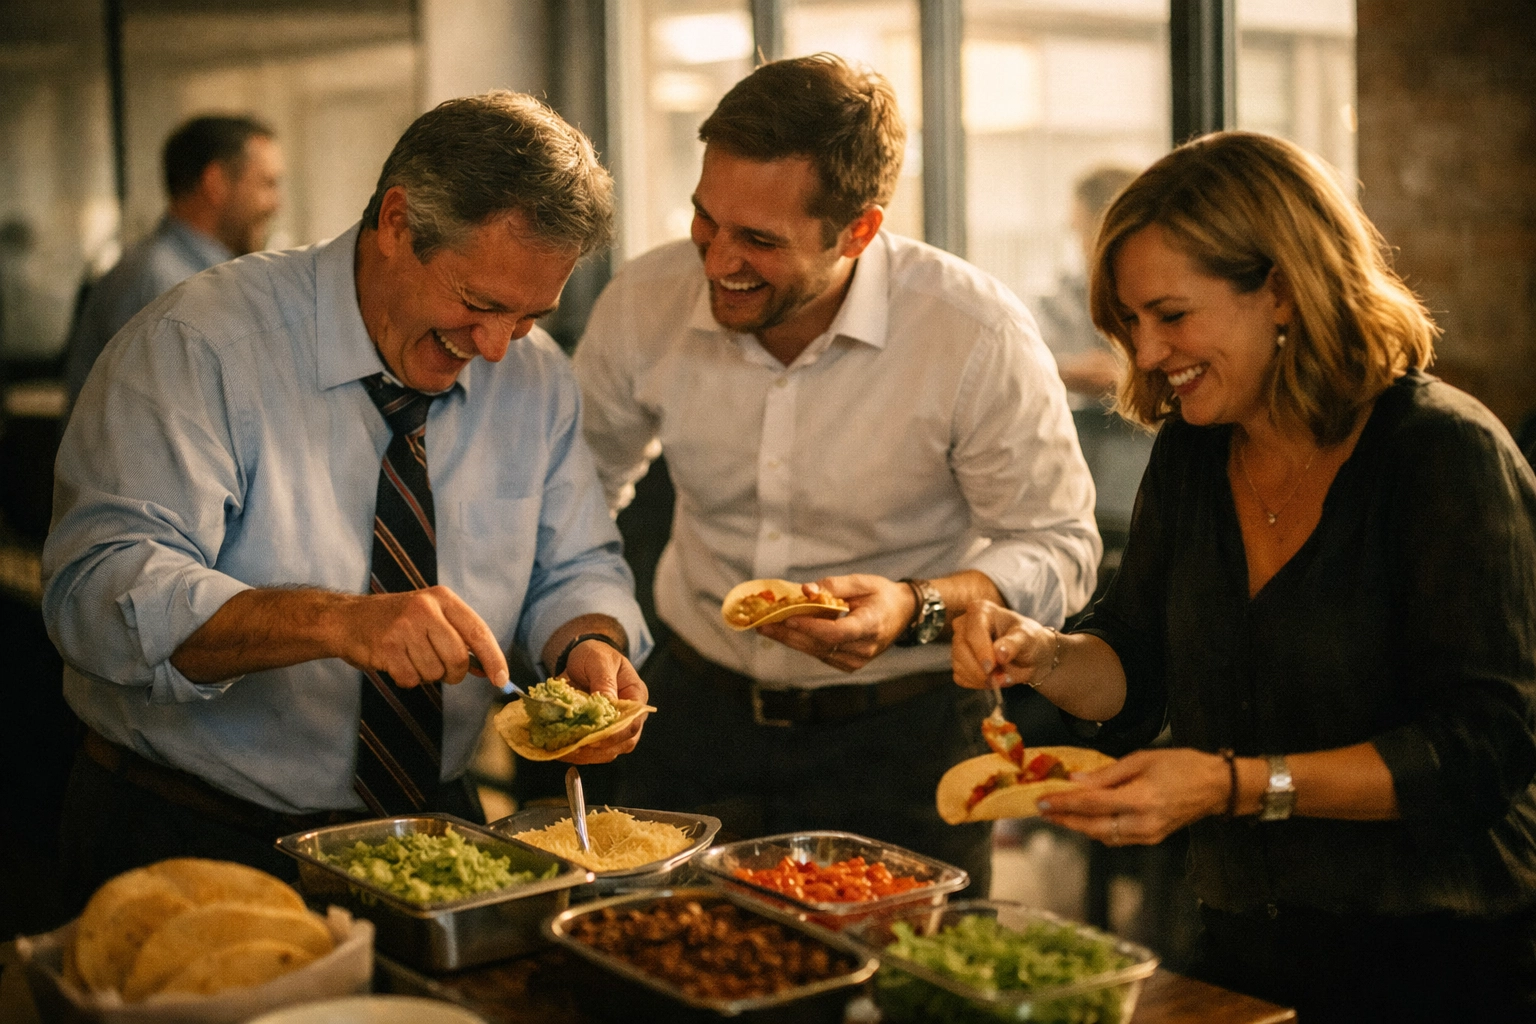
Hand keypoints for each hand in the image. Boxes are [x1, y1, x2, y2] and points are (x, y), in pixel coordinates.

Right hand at [329, 586, 508, 688]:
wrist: (348, 619)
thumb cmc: (396, 621)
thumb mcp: (431, 616)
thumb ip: (460, 637)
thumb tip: (486, 668)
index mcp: (443, 599)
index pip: (478, 632)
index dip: (493, 659)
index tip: (501, 680)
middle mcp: (425, 609)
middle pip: (458, 659)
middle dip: (452, 673)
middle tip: (438, 667)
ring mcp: (404, 627)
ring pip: (435, 672)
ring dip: (425, 674)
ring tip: (409, 657)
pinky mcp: (387, 647)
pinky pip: (411, 680)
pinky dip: (406, 679)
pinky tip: (395, 662)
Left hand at [558, 637, 649, 764]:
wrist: (581, 658)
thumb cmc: (595, 655)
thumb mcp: (599, 660)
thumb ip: (604, 680)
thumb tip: (607, 702)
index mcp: (636, 695)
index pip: (633, 722)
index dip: (615, 734)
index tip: (594, 738)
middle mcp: (630, 716)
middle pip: (625, 742)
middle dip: (600, 749)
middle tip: (575, 747)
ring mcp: (616, 727)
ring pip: (609, 752)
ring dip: (588, 755)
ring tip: (566, 750)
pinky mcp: (599, 734)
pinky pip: (594, 751)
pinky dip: (578, 754)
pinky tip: (562, 750)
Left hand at [754, 575, 915, 671]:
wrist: (902, 615)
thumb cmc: (882, 595)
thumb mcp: (863, 582)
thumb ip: (834, 586)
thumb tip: (805, 590)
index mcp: (871, 625)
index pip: (836, 632)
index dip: (811, 626)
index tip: (789, 617)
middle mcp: (864, 648)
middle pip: (820, 645)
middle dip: (789, 634)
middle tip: (763, 623)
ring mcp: (857, 660)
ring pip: (816, 652)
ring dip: (790, 639)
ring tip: (766, 627)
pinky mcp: (849, 664)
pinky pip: (820, 654)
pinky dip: (802, 643)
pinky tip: (785, 632)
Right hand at [950, 599, 1054, 689]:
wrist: (1028, 656)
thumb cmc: (1028, 640)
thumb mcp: (1028, 638)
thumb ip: (1014, 644)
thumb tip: (999, 653)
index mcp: (980, 610)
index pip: (973, 631)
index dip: (981, 651)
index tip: (992, 667)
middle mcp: (965, 624)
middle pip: (961, 650)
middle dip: (981, 669)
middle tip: (1003, 677)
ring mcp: (959, 643)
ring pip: (959, 666)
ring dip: (981, 678)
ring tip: (1002, 676)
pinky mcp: (958, 661)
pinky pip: (961, 677)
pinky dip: (977, 683)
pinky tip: (992, 678)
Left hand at [1035, 748, 1231, 845]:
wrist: (1217, 786)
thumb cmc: (1182, 765)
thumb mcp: (1142, 759)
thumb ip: (1107, 774)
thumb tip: (1077, 780)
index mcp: (1140, 799)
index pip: (1091, 804)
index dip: (1064, 803)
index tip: (1042, 801)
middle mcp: (1143, 823)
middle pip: (1093, 827)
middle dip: (1066, 820)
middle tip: (1043, 811)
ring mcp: (1149, 836)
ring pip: (1104, 836)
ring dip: (1079, 827)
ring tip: (1059, 815)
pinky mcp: (1153, 840)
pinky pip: (1118, 838)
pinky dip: (1098, 830)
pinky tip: (1086, 820)